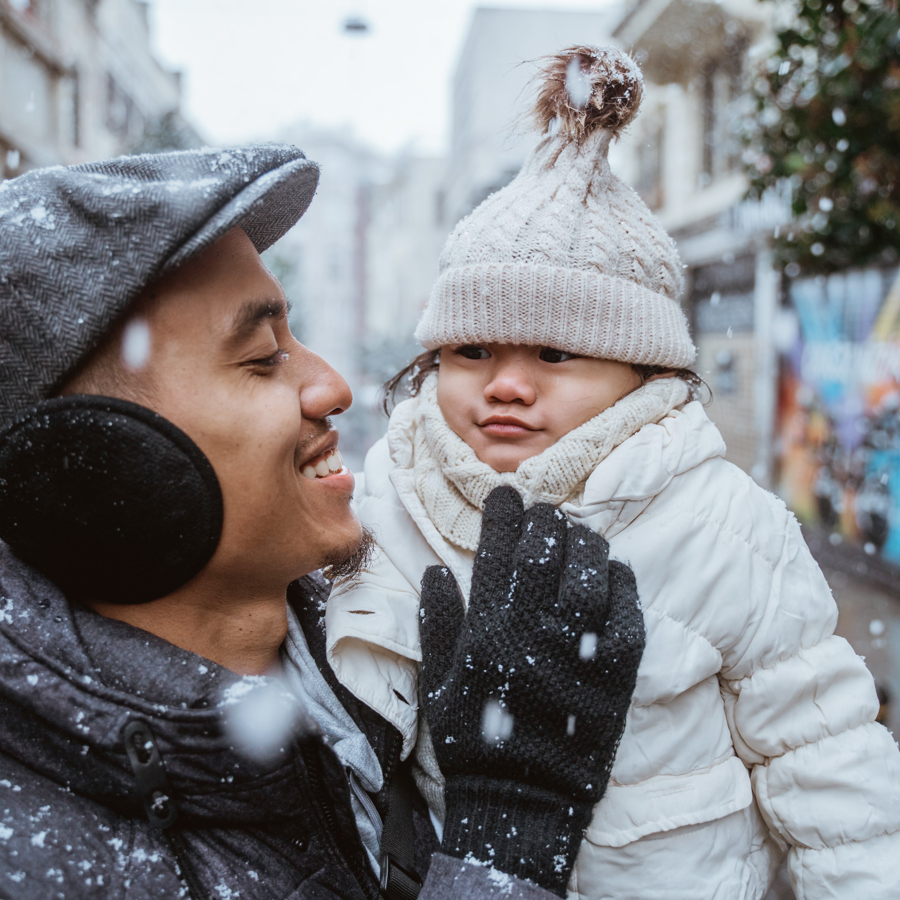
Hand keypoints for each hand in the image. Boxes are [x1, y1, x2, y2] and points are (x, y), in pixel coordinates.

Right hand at [419, 485, 644, 895]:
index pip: (496, 554)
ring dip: (584, 542)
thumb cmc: (473, 741)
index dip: (502, 516)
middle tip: (543, 509)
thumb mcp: (438, 684)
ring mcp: (580, 652)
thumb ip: (436, 623)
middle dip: (544, 520)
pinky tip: (612, 569)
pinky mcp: (616, 673)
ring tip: (577, 532)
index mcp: (489, 633)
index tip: (505, 495)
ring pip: (590, 574)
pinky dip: (621, 583)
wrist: (523, 800)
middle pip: (546, 554)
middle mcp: (535, 634)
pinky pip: (626, 613)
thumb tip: (436, 570)